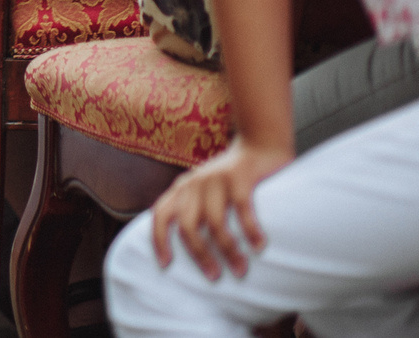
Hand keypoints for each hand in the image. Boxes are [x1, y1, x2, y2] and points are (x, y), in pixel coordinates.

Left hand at [149, 136, 290, 279]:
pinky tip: (259, 247)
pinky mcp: (239, 178)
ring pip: (214, 224)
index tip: (166, 266)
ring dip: (228, 251)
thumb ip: (196, 208)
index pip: (160, 215)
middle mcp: (194, 184)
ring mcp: (215, 180)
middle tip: (214, 276)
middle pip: (188, 227)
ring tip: (240, 269)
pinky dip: (250, 232)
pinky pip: (242, 211)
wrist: (260, 141)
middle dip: (200, 255)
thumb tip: (194, 247)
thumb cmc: (233, 176)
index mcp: (182, 188)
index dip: (159, 241)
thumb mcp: (206, 189)